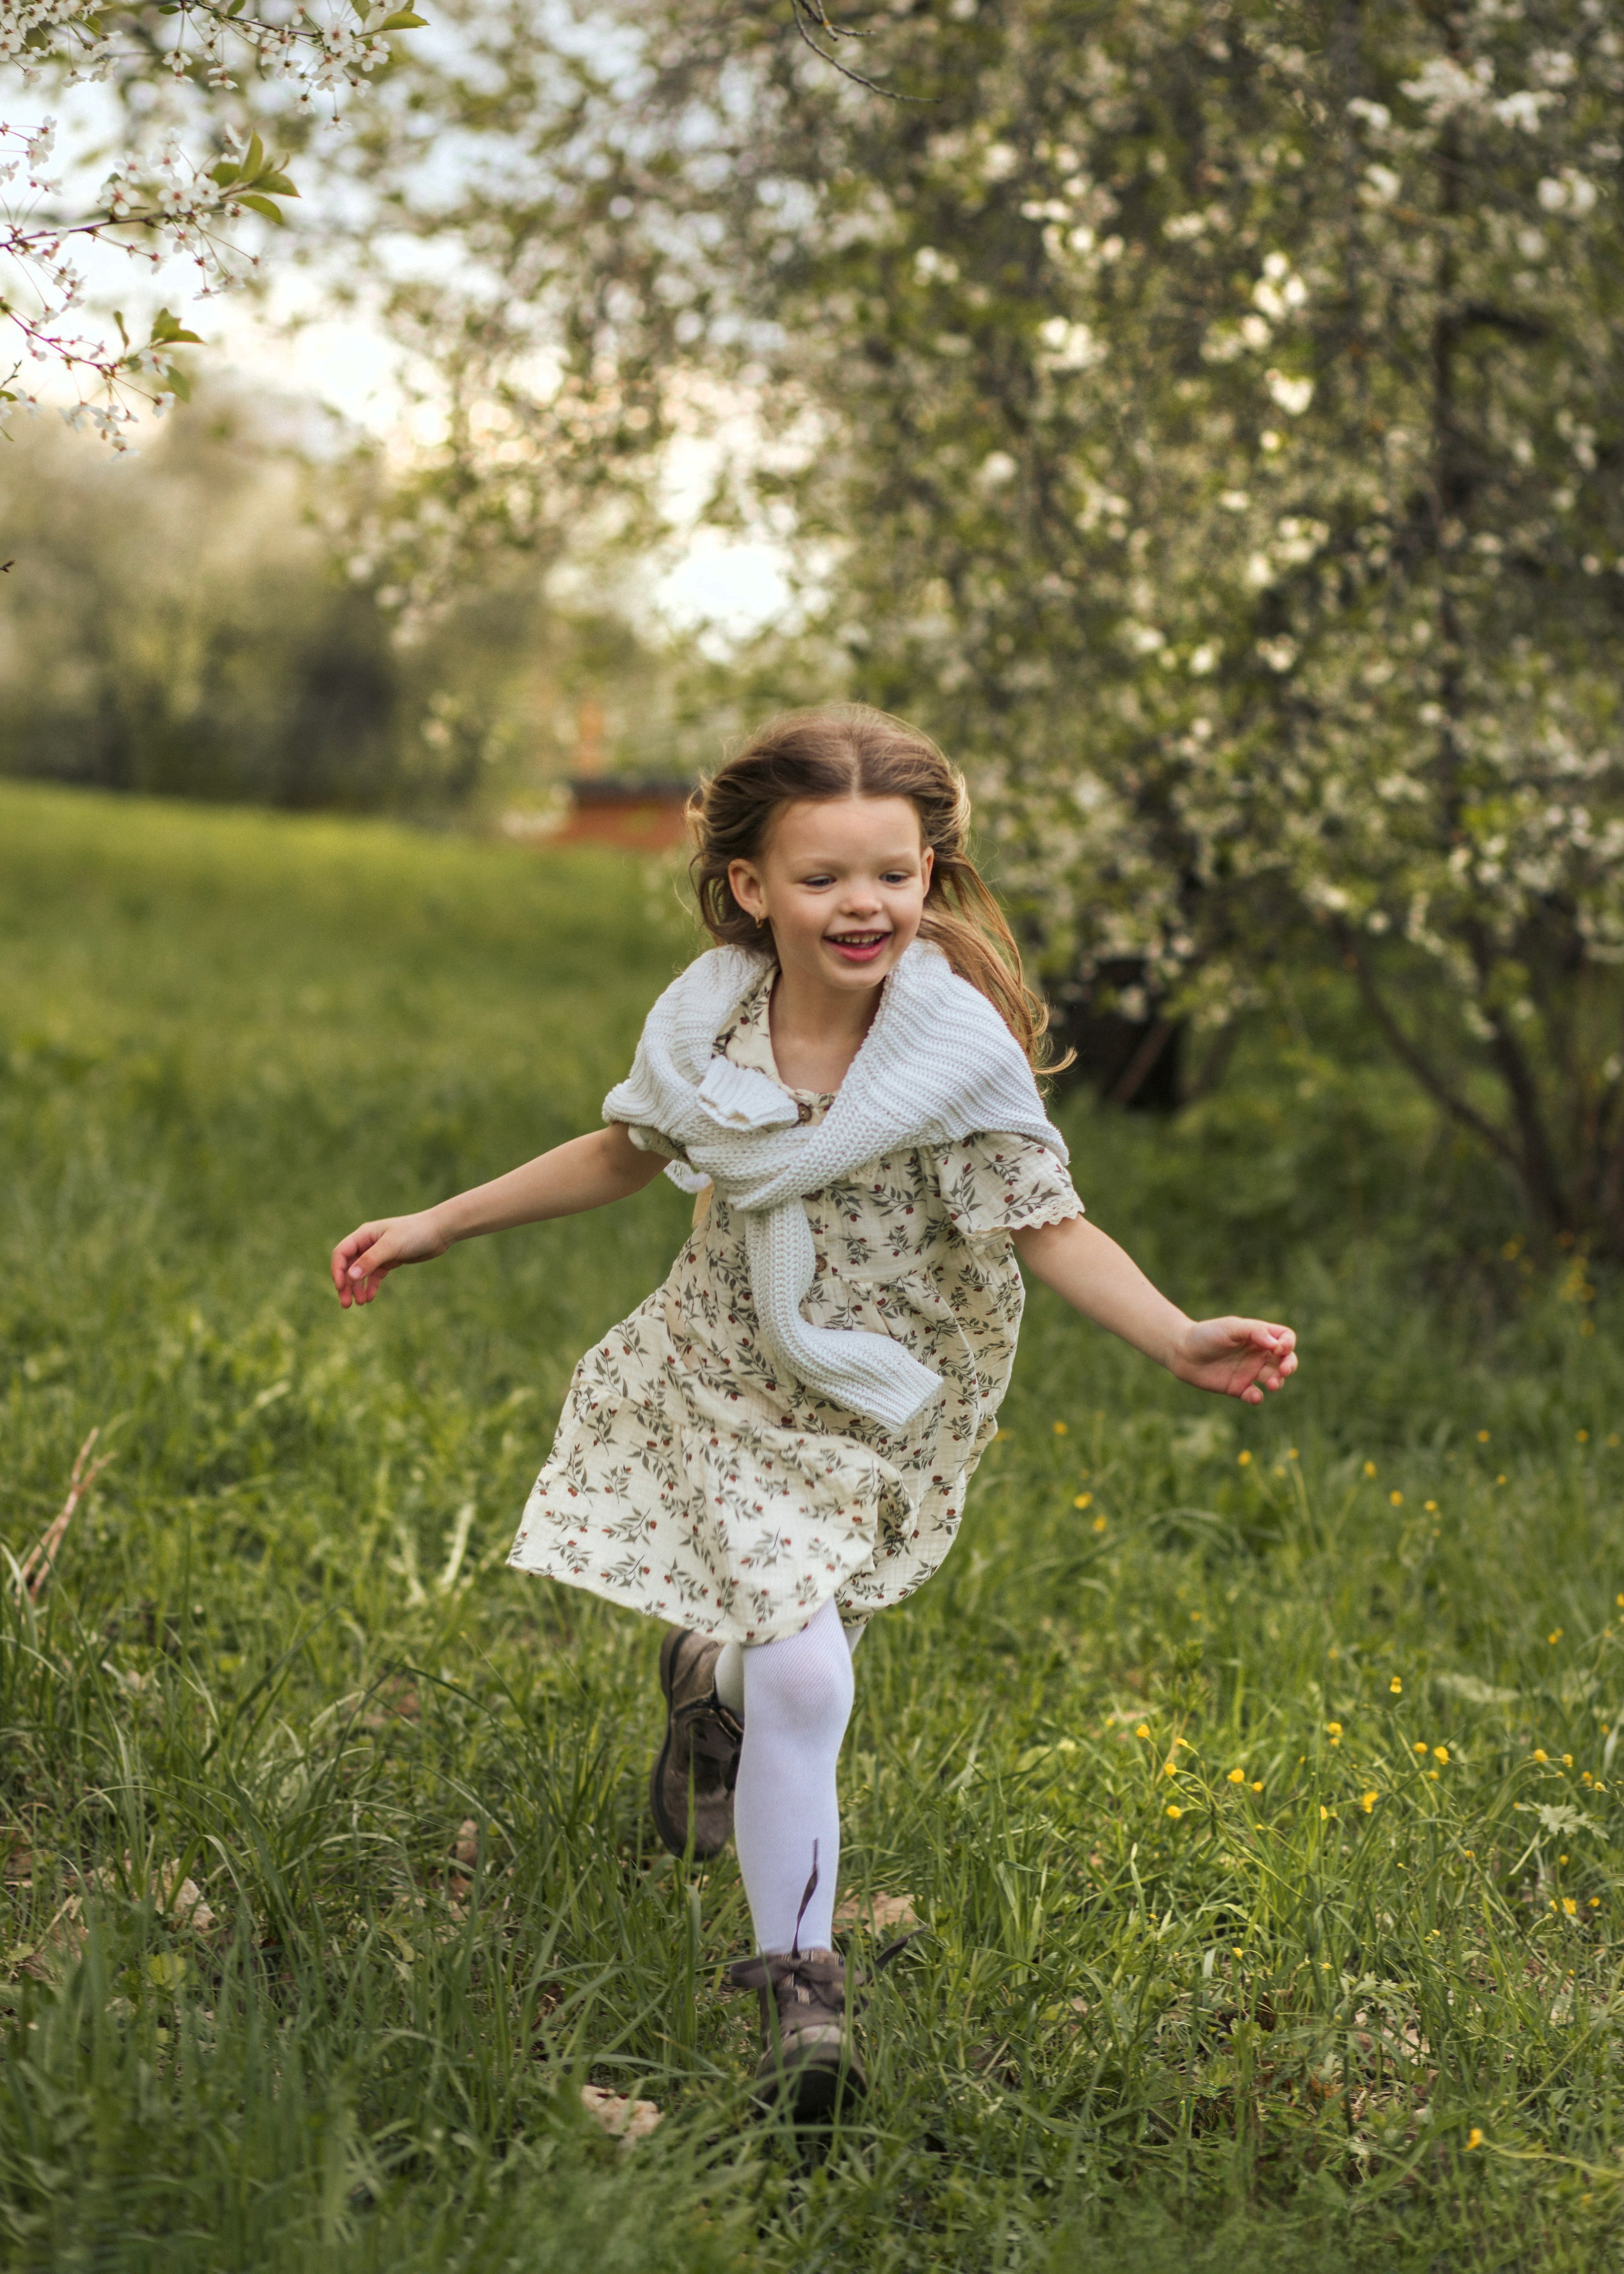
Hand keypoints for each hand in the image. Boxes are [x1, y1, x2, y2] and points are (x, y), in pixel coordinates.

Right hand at [330, 1211, 449, 1306]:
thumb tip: (350, 1276)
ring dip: (357, 1288)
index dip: (337, 1270)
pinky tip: (370, 1298)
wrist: (439, 1232)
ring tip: (360, 1303)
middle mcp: (368, 1243)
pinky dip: (371, 1286)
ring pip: (361, 1273)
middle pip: (349, 1266)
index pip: (341, 1253)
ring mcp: (378, 1253)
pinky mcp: (389, 1261)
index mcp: (364, 1235)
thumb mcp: (391, 1246)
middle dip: (346, 1284)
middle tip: (346, 1304)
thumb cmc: (414, 1233)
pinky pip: (375, 1276)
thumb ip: (370, 1260)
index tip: (341, 1287)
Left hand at [1170, 1317, 1296, 1404]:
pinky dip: (1257, 1398)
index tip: (1278, 1348)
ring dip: (1277, 1382)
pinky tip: (1252, 1395)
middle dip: (1290, 1365)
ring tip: (1270, 1383)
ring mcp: (1249, 1372)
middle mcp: (1257, 1354)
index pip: (1285, 1338)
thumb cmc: (1206, 1334)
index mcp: (1259, 1336)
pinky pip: (1254, 1395)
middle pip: (1286, 1360)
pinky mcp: (1238, 1388)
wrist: (1182, 1351)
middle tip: (1284, 1370)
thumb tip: (1275, 1344)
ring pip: (1274, 1379)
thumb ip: (1254, 1331)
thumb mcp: (1230, 1327)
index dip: (1288, 1343)